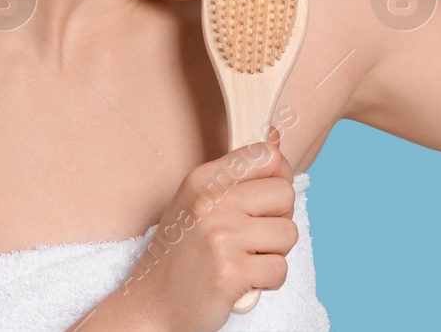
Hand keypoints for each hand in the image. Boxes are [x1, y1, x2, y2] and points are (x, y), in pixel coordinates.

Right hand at [114, 126, 297, 331]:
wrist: (152, 306)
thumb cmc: (180, 255)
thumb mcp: (198, 202)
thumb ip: (237, 175)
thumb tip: (278, 135)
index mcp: (203, 179)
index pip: (266, 155)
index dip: (278, 177)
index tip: (265, 199)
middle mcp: (211, 202)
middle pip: (285, 193)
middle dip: (279, 219)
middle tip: (253, 238)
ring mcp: (221, 237)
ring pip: (289, 233)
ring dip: (274, 253)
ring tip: (245, 260)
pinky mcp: (231, 272)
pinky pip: (280, 269)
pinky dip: (268, 281)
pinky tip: (244, 281)